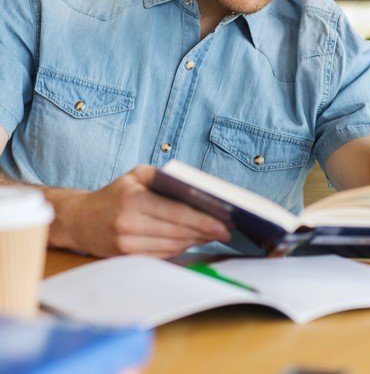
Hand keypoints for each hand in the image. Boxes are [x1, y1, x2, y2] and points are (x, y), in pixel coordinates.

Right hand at [58, 165, 230, 257]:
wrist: (81, 220)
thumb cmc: (115, 193)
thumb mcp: (135, 175)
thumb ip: (163, 177)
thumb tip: (196, 188)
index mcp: (133, 198)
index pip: (176, 212)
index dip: (202, 220)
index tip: (223, 223)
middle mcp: (129, 223)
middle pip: (177, 231)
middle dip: (204, 232)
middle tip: (225, 230)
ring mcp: (127, 244)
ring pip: (172, 246)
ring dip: (195, 241)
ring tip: (213, 235)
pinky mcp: (127, 258)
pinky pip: (162, 255)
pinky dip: (180, 249)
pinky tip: (193, 241)